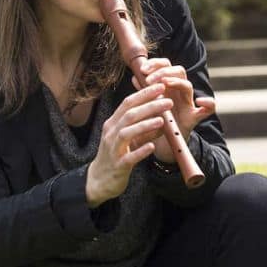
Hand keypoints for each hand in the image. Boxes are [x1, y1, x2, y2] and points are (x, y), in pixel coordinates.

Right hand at [85, 82, 171, 206]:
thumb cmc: (116, 156)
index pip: (128, 103)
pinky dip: (140, 151)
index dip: (144, 93)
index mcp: (113, 123)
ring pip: (127, 133)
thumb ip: (143, 129)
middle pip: (129, 115)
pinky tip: (152, 146)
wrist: (99, 180)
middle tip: (167, 100)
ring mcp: (113, 149)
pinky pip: (129, 157)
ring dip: (144, 125)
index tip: (160, 86)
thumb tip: (162, 118)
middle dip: (149, 106)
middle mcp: (111, 133)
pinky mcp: (118, 165)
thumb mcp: (128, 139)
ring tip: (161, 120)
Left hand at [133, 58, 216, 163]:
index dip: (155, 64)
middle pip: (178, 71)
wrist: (163, 143)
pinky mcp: (194, 117)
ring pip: (188, 86)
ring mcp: (187, 103)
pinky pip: (209, 109)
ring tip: (164, 84)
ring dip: (176, 82)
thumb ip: (144, 90)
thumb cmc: (156, 120)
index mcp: (167, 85)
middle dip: (163, 71)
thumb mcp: (148, 104)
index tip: (142, 69)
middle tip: (149, 79)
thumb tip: (134, 76)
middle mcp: (179, 91)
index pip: (165, 65)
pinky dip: (208, 103)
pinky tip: (200, 101)